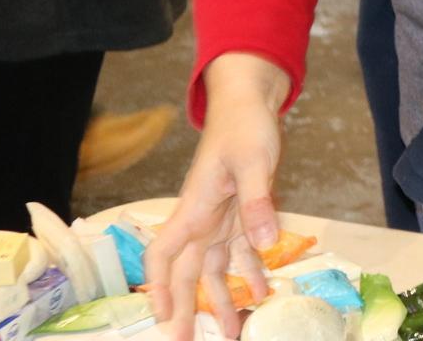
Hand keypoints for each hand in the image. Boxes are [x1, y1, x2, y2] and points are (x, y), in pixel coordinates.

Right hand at [144, 54, 289, 337]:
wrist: (251, 104)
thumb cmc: (244, 128)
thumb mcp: (254, 162)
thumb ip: (257, 202)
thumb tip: (264, 242)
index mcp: (194, 208)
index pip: (163, 254)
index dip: (158, 287)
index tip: (162, 317)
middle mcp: (202, 219)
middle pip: (187, 272)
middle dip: (187, 309)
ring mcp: (220, 217)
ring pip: (214, 268)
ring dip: (222, 299)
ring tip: (233, 332)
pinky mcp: (241, 212)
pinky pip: (240, 250)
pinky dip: (249, 272)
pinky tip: (261, 293)